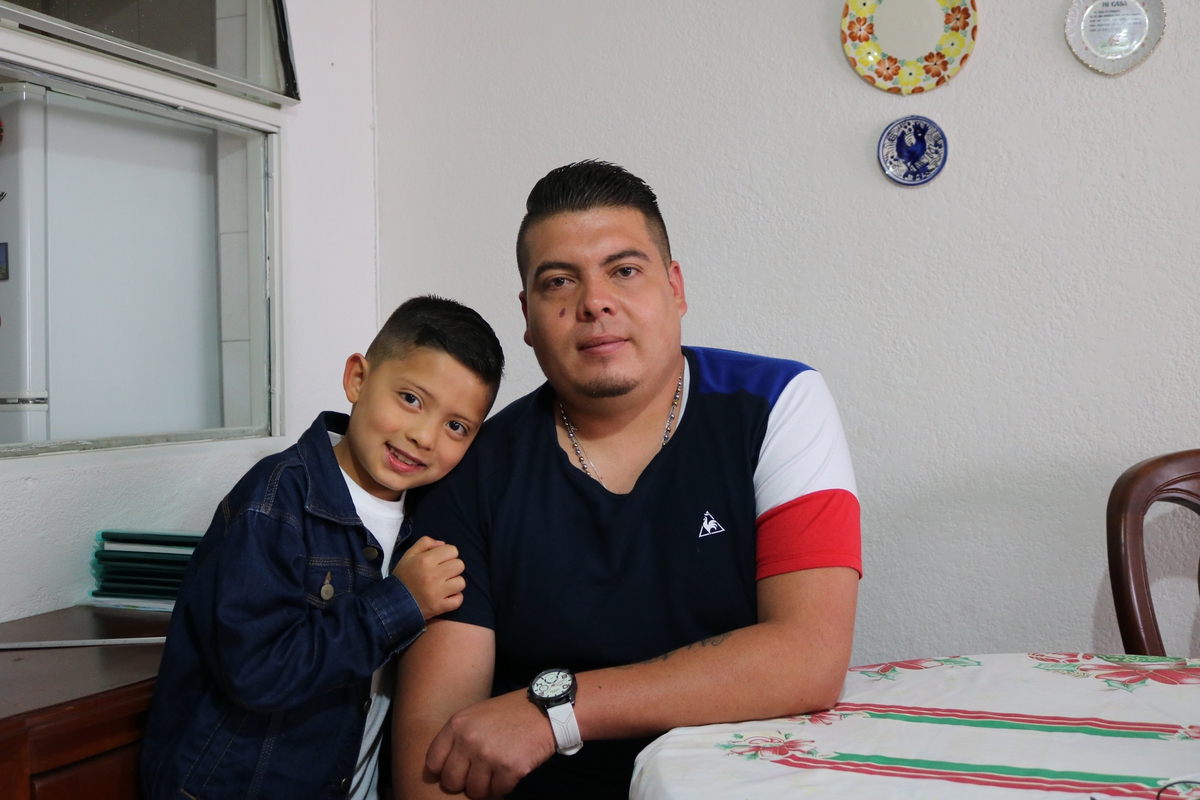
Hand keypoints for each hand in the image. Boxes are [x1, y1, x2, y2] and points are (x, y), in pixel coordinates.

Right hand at [393, 536, 464, 619]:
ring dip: (455, 583)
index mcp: (425, 560)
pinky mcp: (439, 607)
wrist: (392, 602)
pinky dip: (455, 598)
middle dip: (453, 567)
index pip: (453, 550)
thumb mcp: (409, 555)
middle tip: (443, 572)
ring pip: (461, 582)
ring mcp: (437, 593)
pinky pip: (459, 600)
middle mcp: (433, 575)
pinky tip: (447, 596)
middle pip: (460, 565)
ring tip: (445, 585)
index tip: (441, 560)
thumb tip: (443, 544)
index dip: (448, 554)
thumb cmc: (403, 577)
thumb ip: (425, 543)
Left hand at [426, 690, 556, 798]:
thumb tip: (442, 769)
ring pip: (475, 791)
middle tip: (479, 774)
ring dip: (487, 785)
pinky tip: (512, 767)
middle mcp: (469, 740)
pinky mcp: (509, 768)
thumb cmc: (510, 714)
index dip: (443, 771)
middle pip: (451, 782)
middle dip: (464, 783)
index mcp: (457, 725)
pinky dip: (505, 784)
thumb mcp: (476, 715)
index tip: (455, 771)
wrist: (545, 710)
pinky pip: (498, 791)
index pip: (433, 762)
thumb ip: (458, 737)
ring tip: (498, 769)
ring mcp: (488, 755)